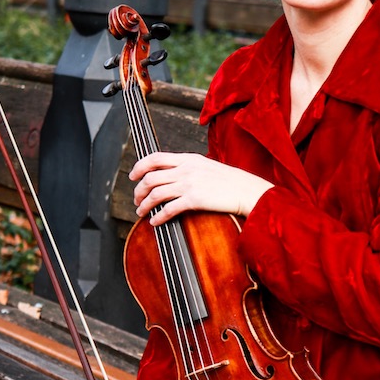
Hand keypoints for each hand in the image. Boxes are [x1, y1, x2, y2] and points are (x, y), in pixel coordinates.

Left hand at [129, 152, 272, 224]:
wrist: (246, 190)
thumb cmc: (230, 182)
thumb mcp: (207, 166)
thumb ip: (189, 167)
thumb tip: (173, 174)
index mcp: (188, 159)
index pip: (154, 158)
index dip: (139, 166)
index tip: (133, 176)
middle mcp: (186, 169)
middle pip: (150, 177)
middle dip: (138, 190)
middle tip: (137, 199)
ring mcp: (189, 184)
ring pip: (155, 193)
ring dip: (144, 204)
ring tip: (141, 211)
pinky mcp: (194, 200)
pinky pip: (168, 209)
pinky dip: (157, 216)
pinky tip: (155, 221)